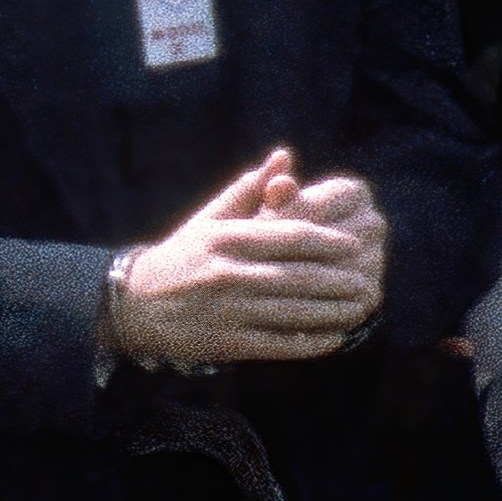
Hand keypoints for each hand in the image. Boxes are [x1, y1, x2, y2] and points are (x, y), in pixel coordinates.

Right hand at [111, 149, 379, 365]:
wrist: (135, 305)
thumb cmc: (182, 256)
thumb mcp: (209, 219)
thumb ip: (249, 189)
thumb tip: (284, 156)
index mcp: (228, 238)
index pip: (289, 237)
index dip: (328, 242)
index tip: (355, 246)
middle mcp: (229, 273)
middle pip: (297, 276)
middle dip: (337, 280)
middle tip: (366, 280)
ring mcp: (229, 310)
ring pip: (292, 312)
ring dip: (331, 312)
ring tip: (358, 308)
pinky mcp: (228, 342)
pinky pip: (277, 344)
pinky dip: (307, 343)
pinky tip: (332, 339)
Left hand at [258, 170, 387, 324]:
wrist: (286, 276)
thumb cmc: (267, 230)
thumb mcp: (262, 209)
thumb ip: (269, 185)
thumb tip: (281, 158)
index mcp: (354, 193)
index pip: (319, 204)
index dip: (285, 217)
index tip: (252, 230)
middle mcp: (374, 224)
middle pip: (330, 239)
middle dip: (289, 251)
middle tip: (251, 264)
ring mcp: (377, 261)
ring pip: (335, 273)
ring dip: (298, 282)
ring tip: (258, 288)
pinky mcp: (370, 297)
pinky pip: (340, 303)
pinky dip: (308, 308)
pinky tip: (275, 312)